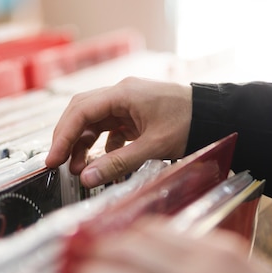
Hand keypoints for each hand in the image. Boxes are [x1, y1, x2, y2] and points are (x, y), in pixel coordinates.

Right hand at [45, 78, 192, 187]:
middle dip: (67, 138)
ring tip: (79, 169)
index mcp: (123, 94)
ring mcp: (127, 103)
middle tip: (57, 163)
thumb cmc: (191, 123)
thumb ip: (117, 163)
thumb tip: (87, 179)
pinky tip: (104, 163)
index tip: (53, 159)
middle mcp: (121, 94)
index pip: (80, 111)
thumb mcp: (153, 147)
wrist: (218, 116)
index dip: (62, 136)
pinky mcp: (134, 114)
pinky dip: (102, 146)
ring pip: (93, 121)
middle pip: (81, 113)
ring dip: (83, 144)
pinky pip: (108, 128)